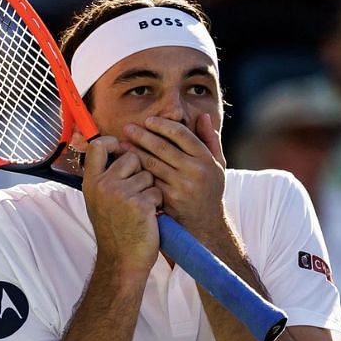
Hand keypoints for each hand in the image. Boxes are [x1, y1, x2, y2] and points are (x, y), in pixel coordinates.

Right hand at [82, 136, 161, 274]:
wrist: (122, 259)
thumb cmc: (116, 230)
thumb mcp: (99, 201)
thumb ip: (106, 177)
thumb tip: (119, 149)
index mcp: (91, 182)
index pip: (98, 146)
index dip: (112, 141)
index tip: (121, 146)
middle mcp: (104, 185)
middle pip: (132, 158)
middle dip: (140, 171)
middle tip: (136, 194)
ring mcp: (121, 194)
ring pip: (148, 175)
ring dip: (150, 189)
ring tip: (141, 208)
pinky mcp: (140, 204)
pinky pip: (157, 191)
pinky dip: (157, 203)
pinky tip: (149, 217)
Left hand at [122, 114, 227, 241]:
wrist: (206, 224)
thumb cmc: (210, 190)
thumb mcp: (217, 165)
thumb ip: (210, 140)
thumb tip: (203, 116)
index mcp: (206, 159)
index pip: (181, 134)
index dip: (163, 125)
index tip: (149, 121)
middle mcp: (195, 171)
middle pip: (163, 147)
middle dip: (143, 135)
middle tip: (128, 128)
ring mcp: (181, 186)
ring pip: (152, 164)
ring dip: (134, 152)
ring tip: (122, 144)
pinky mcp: (169, 199)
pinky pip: (149, 180)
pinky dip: (136, 171)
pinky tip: (127, 165)